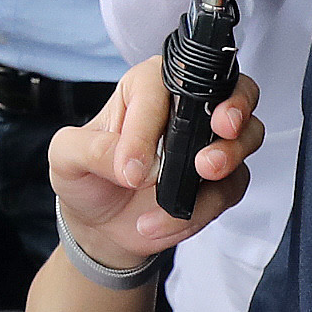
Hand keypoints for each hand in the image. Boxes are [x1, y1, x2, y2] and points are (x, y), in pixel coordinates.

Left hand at [47, 57, 259, 260]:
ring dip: (231, 152)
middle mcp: (184, 109)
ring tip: (204, 171)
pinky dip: (201, 208)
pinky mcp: (219, 182)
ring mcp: (207, 145)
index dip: (151, 123)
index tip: (132, 166)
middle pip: (231, 88)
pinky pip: (230, 188)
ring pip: (246, 134)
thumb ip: (89, 149)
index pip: (161, 86)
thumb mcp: (65, 157)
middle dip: (234, 105)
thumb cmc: (86, 177)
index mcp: (145, 88)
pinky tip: (162, 222)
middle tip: (220, 128)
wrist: (100, 225)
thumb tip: (130, 162)